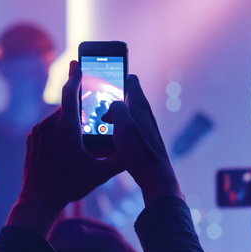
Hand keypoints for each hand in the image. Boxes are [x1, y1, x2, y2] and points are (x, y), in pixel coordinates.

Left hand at [8, 61, 122, 234]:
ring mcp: (37, 132)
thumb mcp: (100, 174)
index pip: (70, 93)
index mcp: (67, 129)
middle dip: (80, 110)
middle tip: (89, 115)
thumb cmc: (69, 186)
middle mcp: (50, 125)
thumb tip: (135, 151)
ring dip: (69, 125)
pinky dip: (57, 133)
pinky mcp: (32, 139)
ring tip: (77, 143)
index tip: (78, 63)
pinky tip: (64, 150)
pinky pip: (47, 129)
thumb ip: (119, 160)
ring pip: (58, 120)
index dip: (76, 77)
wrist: (38, 200)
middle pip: (68, 108)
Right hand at [103, 74, 180, 204]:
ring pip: (126, 113)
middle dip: (111, 96)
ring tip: (99, 122)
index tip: (104, 77)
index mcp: (139, 105)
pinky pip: (127, 127)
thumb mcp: (123, 125)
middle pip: (127, 96)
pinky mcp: (143, 139)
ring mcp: (145, 126)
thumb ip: (116, 108)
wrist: (155, 176)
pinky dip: (117, 128)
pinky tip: (109, 139)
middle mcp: (144, 113)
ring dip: (113, 115)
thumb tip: (112, 105)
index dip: (117, 74)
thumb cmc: (140, 151)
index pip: (131, 80)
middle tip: (95, 102)